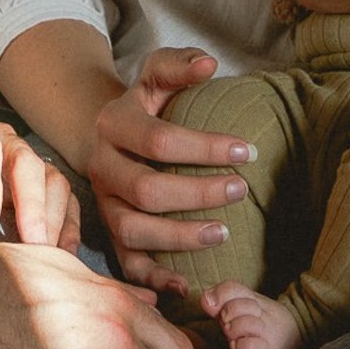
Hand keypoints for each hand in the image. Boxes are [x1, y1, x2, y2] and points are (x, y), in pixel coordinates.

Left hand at [0, 110, 78, 248]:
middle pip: (24, 159)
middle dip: (31, 202)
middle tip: (31, 244)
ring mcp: (19, 159)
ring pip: (50, 177)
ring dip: (52, 216)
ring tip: (46, 256)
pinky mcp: (33, 183)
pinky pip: (61, 197)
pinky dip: (66, 223)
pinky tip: (62, 254)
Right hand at [84, 48, 253, 292]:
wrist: (109, 137)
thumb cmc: (145, 106)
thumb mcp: (155, 77)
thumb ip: (178, 65)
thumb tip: (210, 63)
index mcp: (112, 124)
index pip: (159, 140)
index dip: (204, 146)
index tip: (248, 149)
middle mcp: (101, 167)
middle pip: (147, 190)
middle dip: (198, 193)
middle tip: (241, 188)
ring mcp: (104, 205)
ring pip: (134, 230)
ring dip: (181, 237)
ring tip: (224, 232)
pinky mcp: (110, 236)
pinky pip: (127, 265)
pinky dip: (155, 279)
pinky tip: (189, 285)